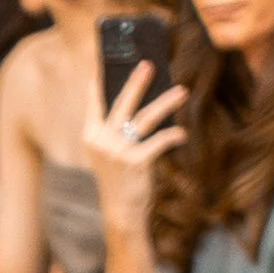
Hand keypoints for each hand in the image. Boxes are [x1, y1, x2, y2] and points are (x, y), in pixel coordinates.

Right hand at [82, 59, 186, 242]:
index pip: (95, 102)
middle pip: (122, 103)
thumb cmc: (120, 177)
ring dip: (165, 103)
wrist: (120, 211)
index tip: (103, 61)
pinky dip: (172, 137)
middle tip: (149, 64)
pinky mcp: (134, 162)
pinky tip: (182, 134)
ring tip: (182, 91)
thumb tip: (143, 101)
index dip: (99, 81)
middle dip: (136, 82)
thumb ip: (117, 129)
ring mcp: (117, 151)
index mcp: (91, 135)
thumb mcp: (111, 151)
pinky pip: (158, 142)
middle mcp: (101, 141)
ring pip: (144, 118)